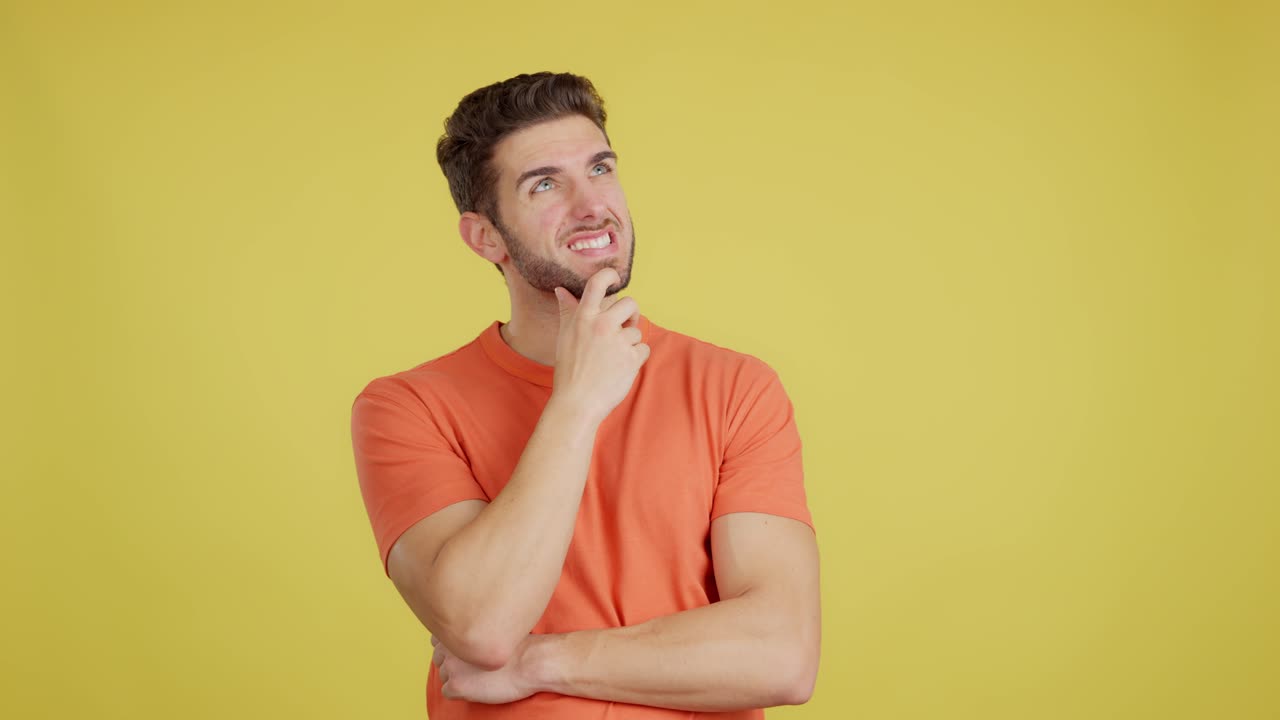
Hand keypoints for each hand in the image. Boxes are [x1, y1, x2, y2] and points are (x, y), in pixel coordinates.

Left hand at [432, 634, 539, 703]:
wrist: (531, 662)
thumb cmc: (519, 646)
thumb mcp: (492, 627)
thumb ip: (472, 629)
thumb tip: (461, 639)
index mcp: (458, 628)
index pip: (438, 639)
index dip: (453, 647)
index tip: (467, 652)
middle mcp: (449, 645)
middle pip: (438, 658)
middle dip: (453, 663)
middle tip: (474, 667)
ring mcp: (451, 666)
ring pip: (443, 676)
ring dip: (458, 678)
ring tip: (480, 677)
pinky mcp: (456, 685)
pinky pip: (447, 692)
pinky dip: (460, 693)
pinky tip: (478, 687)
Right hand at [551, 268, 650, 424]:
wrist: (577, 402)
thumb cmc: (569, 369)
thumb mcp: (565, 336)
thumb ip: (568, 311)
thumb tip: (562, 290)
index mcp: (584, 317)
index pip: (598, 283)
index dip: (609, 275)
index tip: (614, 278)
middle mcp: (602, 325)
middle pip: (630, 303)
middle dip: (631, 313)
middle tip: (626, 325)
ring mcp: (618, 342)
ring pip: (636, 331)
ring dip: (630, 342)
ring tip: (614, 357)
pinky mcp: (632, 358)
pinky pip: (644, 349)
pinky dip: (637, 357)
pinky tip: (622, 367)